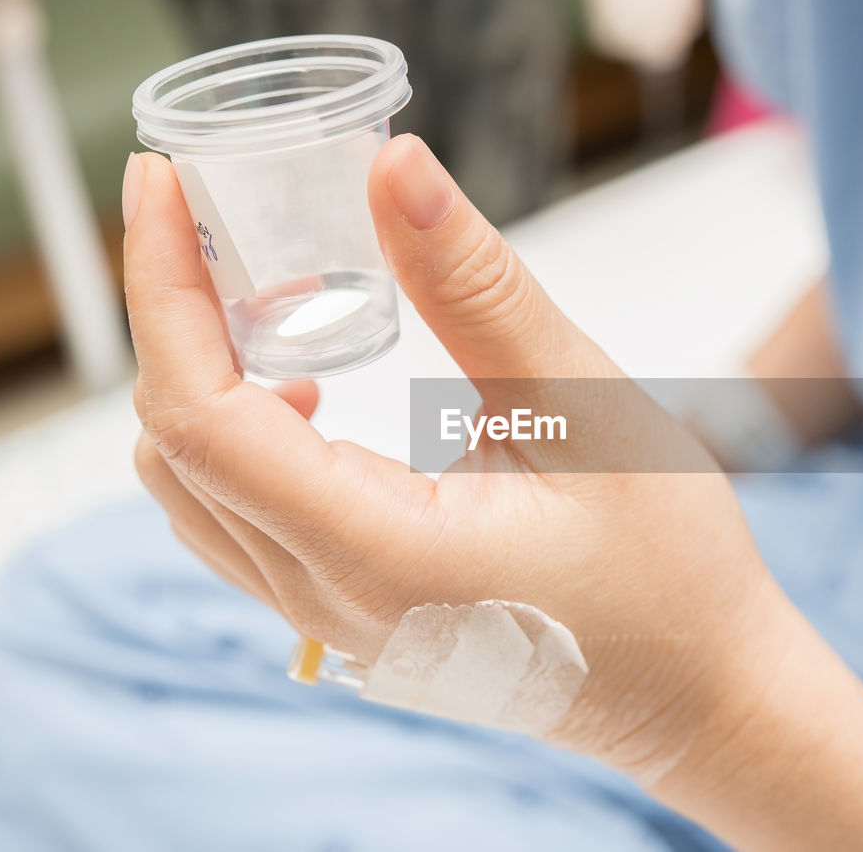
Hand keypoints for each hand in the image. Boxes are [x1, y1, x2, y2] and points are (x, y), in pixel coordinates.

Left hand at [124, 138, 862, 851]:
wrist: (700, 694)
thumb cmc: (671, 568)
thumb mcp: (586, 407)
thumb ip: (479, 287)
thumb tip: (392, 170)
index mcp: (380, 556)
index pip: (203, 416)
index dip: (162, 291)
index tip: (162, 188)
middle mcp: (331, 602)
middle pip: (178, 448)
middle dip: (173, 316)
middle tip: (210, 221)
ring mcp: (332, 623)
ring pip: (198, 491)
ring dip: (204, 377)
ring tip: (259, 296)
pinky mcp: (351, 617)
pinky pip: (244, 523)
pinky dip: (241, 438)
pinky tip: (308, 396)